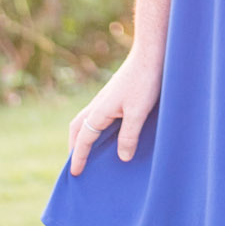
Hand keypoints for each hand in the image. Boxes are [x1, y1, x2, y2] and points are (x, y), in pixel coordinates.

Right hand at [67, 49, 161, 175]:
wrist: (151, 52)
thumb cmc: (145, 80)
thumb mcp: (138, 112)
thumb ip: (129, 135)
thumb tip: (122, 157)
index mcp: (99, 111)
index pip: (83, 139)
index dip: (78, 157)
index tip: (74, 173)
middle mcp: (98, 104)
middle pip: (77, 127)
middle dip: (74, 145)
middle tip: (76, 163)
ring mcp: (106, 97)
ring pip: (86, 119)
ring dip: (83, 135)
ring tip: (89, 150)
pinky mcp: (115, 93)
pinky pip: (98, 114)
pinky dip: (95, 126)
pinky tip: (109, 130)